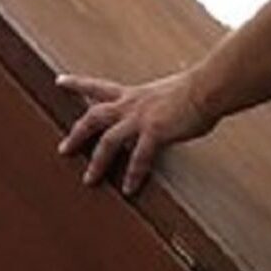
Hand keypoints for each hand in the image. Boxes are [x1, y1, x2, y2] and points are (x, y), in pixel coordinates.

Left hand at [56, 70, 210, 195]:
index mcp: (133, 94)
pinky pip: (138, 158)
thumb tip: (159, 120)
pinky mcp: (155, 131)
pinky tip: (129, 189)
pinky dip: (133, 174)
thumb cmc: (198, 88)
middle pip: (93, 117)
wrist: (211, 85)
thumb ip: (157, 108)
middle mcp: (131, 105)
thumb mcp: (167, 94)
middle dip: (76, 134)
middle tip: (62, 150)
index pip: (98, 86)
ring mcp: (141, 118)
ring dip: (97, 162)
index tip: (60, 81)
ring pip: (107, 141)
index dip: (78, 84)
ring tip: (89, 180)